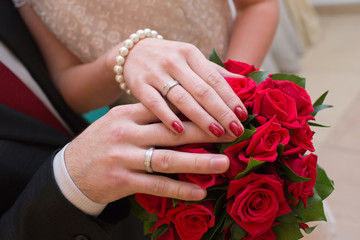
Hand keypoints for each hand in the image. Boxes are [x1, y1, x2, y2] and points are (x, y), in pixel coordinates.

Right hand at [64, 104, 234, 203]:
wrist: (71, 169)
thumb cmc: (102, 142)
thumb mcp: (120, 120)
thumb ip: (148, 115)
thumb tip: (183, 112)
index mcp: (128, 113)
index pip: (166, 107)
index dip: (196, 110)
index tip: (220, 112)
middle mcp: (126, 133)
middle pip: (172, 131)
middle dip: (204, 132)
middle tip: (231, 134)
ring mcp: (124, 157)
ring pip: (167, 159)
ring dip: (198, 162)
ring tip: (223, 164)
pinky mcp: (122, 180)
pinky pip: (156, 185)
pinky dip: (179, 188)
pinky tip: (199, 192)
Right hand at [106, 38, 247, 137]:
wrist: (131, 52)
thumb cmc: (168, 59)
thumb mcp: (190, 58)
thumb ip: (214, 71)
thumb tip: (243, 83)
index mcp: (191, 54)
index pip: (214, 78)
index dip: (230, 97)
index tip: (243, 116)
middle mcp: (174, 61)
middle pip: (202, 90)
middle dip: (221, 111)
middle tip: (236, 130)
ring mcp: (155, 73)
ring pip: (182, 98)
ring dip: (201, 117)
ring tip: (216, 133)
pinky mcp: (139, 85)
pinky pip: (155, 103)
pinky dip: (168, 117)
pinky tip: (180, 131)